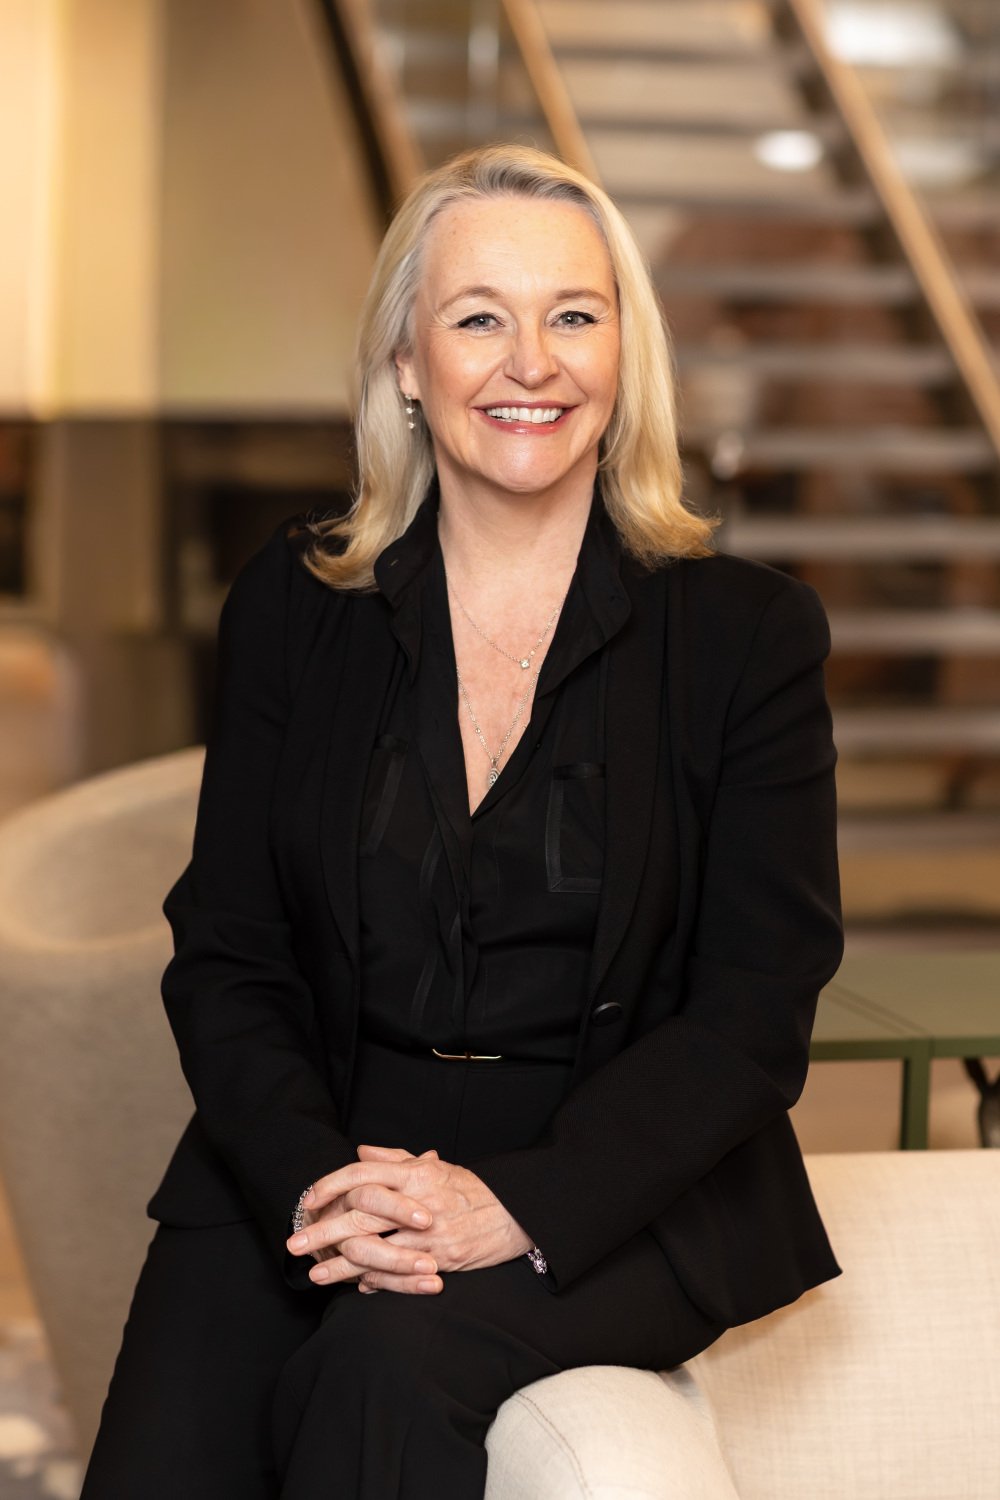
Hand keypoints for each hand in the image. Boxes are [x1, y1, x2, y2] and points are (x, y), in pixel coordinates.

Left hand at [294, 1144, 532, 1293]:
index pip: (363, 1174)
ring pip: (374, 1251)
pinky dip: (374, 1281)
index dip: (331, 1185)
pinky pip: (399, 1275)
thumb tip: (360, 1150)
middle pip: (360, 1216)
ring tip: (316, 1275)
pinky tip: (356, 1286)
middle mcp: (420, 1201)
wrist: (514, 1215)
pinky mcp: (441, 1261)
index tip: (307, 1201)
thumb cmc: (471, 1190)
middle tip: (294, 1245)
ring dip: (341, 1266)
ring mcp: (430, 1234)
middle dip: (323, 1232)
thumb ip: (395, 1159)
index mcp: (417, 1173)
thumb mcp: (435, 1168)